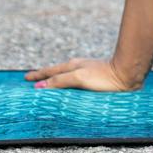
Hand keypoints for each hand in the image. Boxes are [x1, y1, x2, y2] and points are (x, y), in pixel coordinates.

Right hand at [24, 56, 139, 91]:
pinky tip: (69, 87)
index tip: (26, 78)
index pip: (50, 72)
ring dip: (54, 79)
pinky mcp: (94, 78)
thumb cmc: (104, 76)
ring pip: (65, 75)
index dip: (38, 75)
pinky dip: (65, 83)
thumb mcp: (79, 78)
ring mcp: (86, 72)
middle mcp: (77, 67)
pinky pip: (74, 80)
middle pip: (56, 72)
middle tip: (31, 79)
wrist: (126, 74)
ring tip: (47, 83)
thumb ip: (60, 81)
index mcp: (72, 66)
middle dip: (43, 76)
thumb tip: (40, 86)